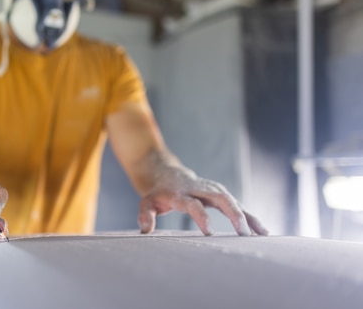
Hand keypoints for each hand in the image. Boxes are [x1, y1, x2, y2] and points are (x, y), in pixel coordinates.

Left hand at [138, 165, 267, 235]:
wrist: (168, 174)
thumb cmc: (158, 193)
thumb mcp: (147, 202)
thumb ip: (146, 215)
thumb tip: (145, 230)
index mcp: (181, 193)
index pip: (193, 204)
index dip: (201, 217)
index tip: (210, 233)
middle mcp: (199, 189)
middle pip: (219, 198)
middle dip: (233, 214)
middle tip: (244, 233)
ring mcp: (212, 189)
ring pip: (232, 200)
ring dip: (247, 216)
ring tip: (262, 234)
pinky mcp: (221, 193)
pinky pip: (238, 204)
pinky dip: (250, 216)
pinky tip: (263, 230)